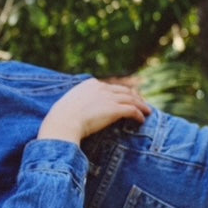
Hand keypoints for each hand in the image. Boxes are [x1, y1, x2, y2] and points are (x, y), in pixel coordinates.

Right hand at [37, 77, 151, 143]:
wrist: (63, 123)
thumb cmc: (60, 118)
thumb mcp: (68, 104)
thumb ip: (77, 103)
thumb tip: (77, 111)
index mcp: (89, 84)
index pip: (110, 86)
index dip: (120, 92)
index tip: (125, 98)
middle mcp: (101, 88)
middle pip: (123, 90)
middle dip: (134, 97)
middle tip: (141, 104)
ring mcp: (109, 97)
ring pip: (131, 99)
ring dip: (141, 105)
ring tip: (147, 111)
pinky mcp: (115, 109)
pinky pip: (132, 110)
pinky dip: (139, 114)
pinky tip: (142, 119)